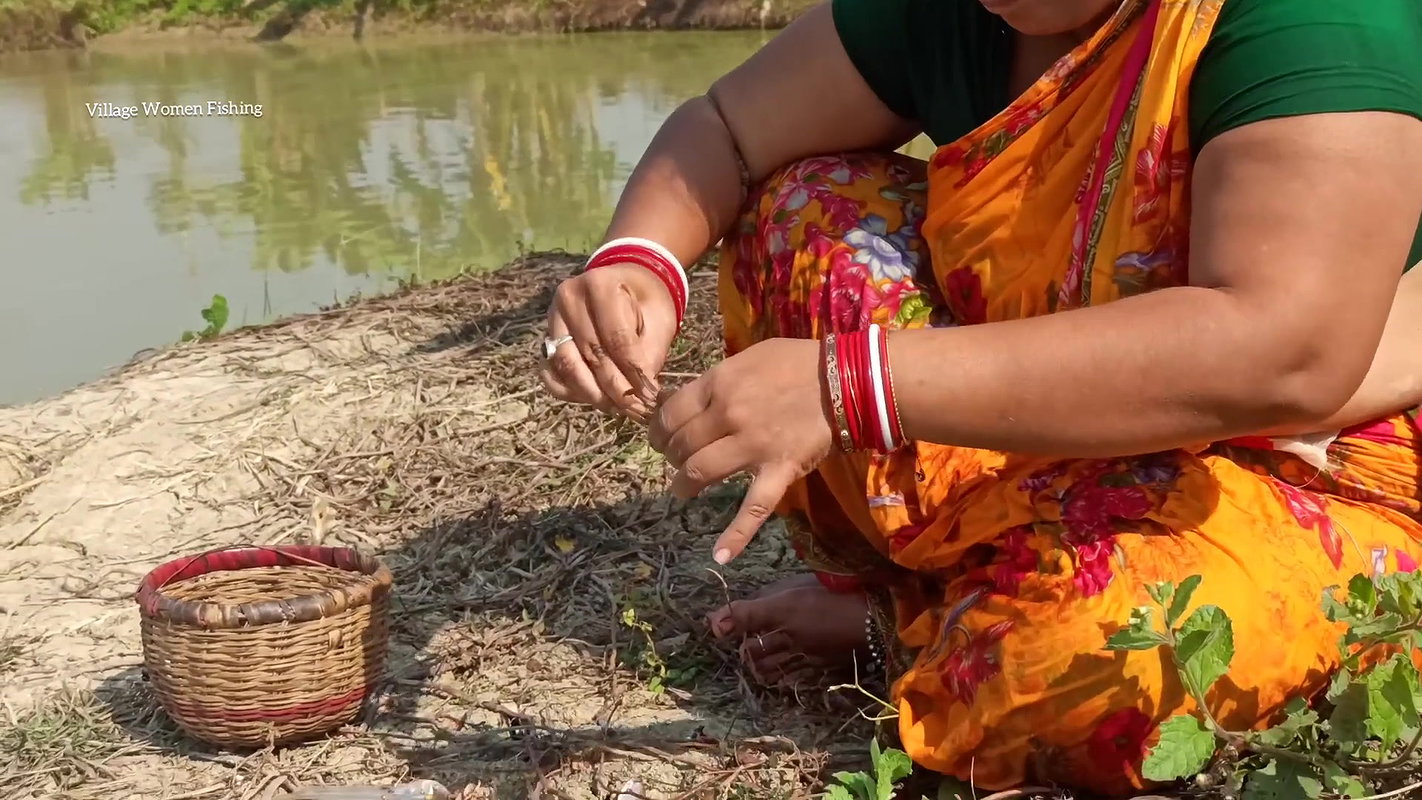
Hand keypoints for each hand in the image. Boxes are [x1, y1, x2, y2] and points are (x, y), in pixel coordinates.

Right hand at [540, 263, 678, 418]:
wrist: (622, 283)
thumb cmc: (645, 301)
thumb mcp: (658, 319)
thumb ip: (650, 354)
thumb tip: (643, 394)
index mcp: (600, 285)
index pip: (616, 339)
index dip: (633, 373)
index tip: (649, 397)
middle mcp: (569, 298)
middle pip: (591, 356)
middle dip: (616, 390)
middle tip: (636, 410)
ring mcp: (552, 318)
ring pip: (568, 367)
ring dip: (593, 394)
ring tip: (618, 408)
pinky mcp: (546, 337)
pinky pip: (551, 373)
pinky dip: (571, 391)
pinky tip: (595, 399)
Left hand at [648, 338, 832, 563]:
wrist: (845, 380)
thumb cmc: (796, 363)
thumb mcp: (749, 358)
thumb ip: (718, 379)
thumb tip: (690, 400)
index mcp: (719, 383)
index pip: (671, 413)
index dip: (659, 429)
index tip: (660, 437)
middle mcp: (728, 415)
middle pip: (681, 444)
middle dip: (672, 455)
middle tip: (675, 460)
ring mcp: (752, 446)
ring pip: (700, 472)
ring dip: (684, 484)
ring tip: (682, 490)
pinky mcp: (778, 471)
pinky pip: (754, 508)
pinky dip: (736, 535)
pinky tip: (719, 556)